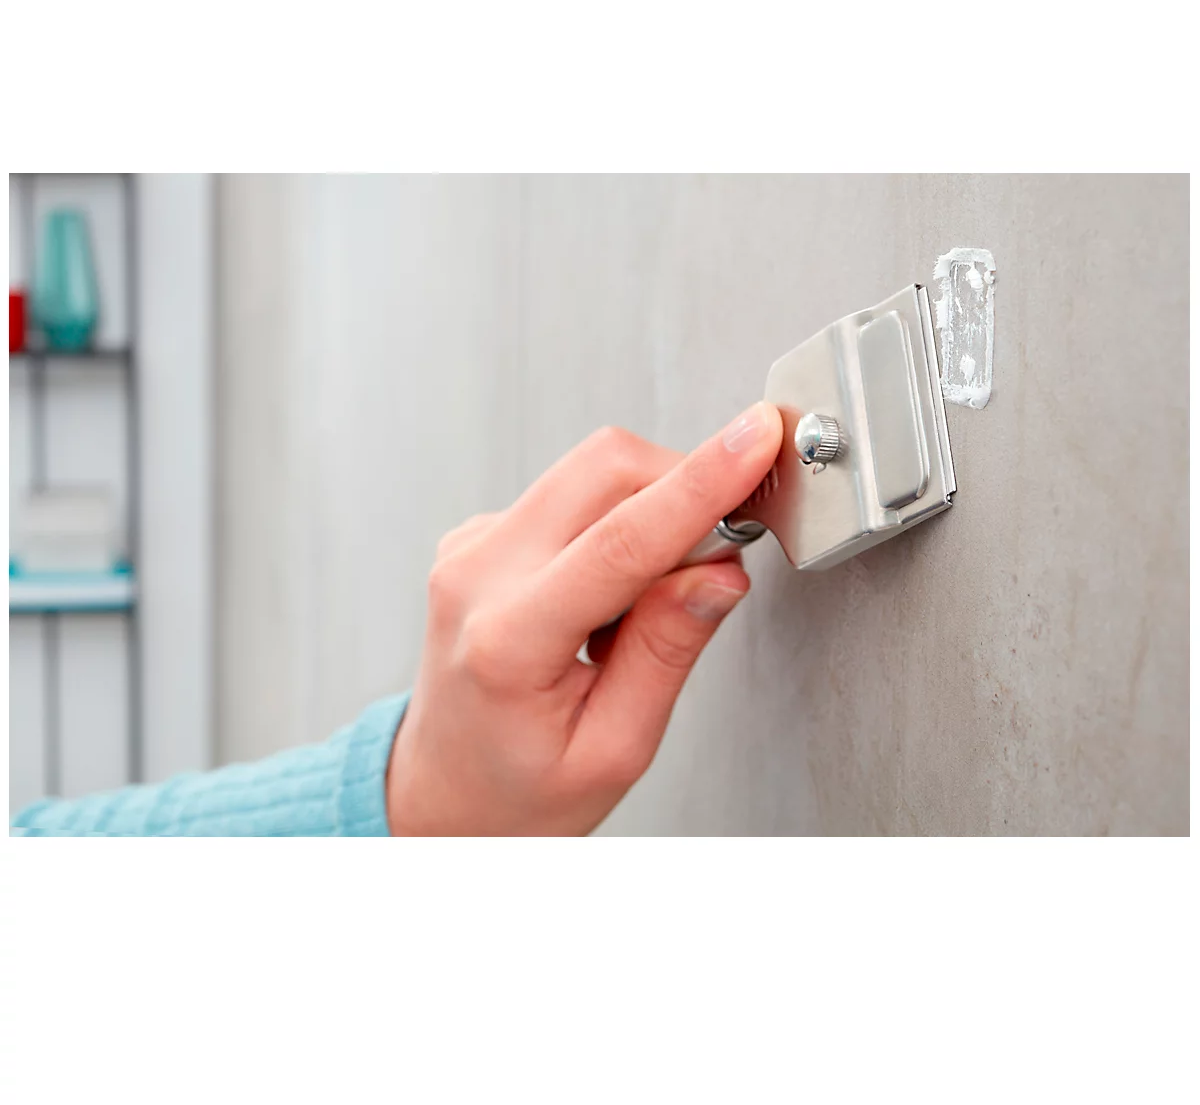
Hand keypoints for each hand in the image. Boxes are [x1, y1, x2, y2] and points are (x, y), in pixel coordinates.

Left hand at [386, 401, 783, 834]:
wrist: (440, 796)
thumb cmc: (516, 794)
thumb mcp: (613, 751)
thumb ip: (667, 651)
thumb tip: (720, 570)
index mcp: (506, 641)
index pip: (622, 539)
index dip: (701, 483)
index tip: (756, 440)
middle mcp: (476, 575)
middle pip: (602, 469)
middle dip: (683, 483)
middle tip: (721, 552)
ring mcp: (470, 547)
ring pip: (588, 471)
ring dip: (649, 509)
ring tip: (646, 603)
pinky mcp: (481, 535)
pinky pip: (569, 494)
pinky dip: (614, 523)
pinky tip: (608, 596)